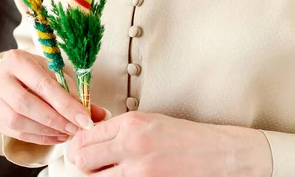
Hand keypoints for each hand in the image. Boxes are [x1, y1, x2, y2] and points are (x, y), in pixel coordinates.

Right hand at [0, 49, 106, 145]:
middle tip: (76, 128)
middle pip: (25, 104)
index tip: (85, 118)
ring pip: (17, 121)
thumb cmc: (36, 71)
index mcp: (16, 60)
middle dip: (55, 119)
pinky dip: (40, 137)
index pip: (42, 85)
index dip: (65, 104)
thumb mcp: (55, 73)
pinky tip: (57, 136)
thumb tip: (100, 114)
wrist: (11, 75)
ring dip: (47, 130)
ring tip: (68, 132)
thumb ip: (75, 93)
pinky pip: (16, 133)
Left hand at [67, 111, 271, 176]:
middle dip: (80, 162)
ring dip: (96, 175)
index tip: (78, 148)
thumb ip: (121, 129)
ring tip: (107, 171)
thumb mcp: (151, 121)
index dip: (77, 144)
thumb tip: (94, 137)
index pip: (85, 135)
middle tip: (86, 163)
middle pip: (82, 158)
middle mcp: (131, 144)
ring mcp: (138, 169)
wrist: (217, 153)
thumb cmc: (187, 137)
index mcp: (131, 123)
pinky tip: (122, 176)